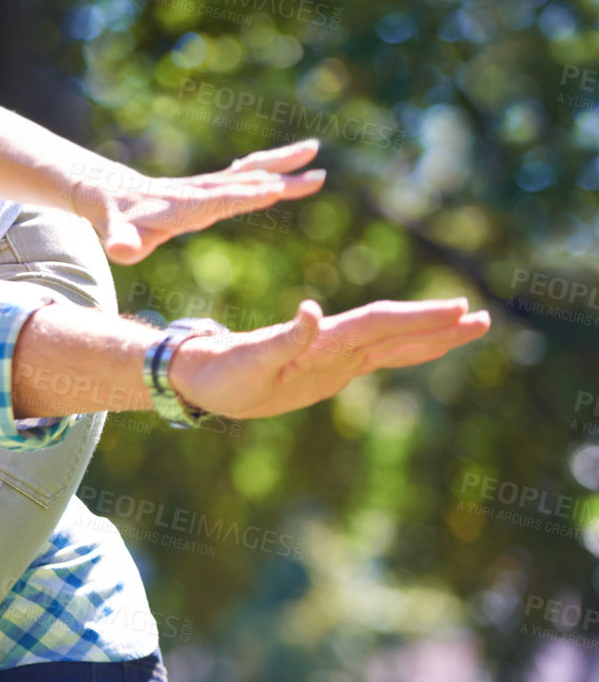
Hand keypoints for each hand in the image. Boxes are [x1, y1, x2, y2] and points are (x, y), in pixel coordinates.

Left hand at [72, 140, 326, 264]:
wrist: (109, 194)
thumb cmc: (116, 222)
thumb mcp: (116, 236)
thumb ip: (120, 242)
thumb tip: (118, 249)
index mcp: (185, 206)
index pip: (219, 201)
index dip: (244, 196)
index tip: (275, 189)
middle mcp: (200, 191)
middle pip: (244, 181)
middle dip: (280, 178)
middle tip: (317, 174)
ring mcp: (205, 186)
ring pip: (247, 170)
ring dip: (280, 162)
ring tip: (313, 150)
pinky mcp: (207, 186)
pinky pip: (241, 174)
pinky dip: (264, 167)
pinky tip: (283, 166)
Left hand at [169, 297, 489, 419]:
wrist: (203, 375)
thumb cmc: (223, 371)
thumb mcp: (250, 360)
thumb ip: (285, 339)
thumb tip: (312, 310)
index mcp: (322, 339)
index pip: (379, 323)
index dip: (418, 317)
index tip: (456, 309)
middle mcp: (333, 343)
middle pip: (394, 329)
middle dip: (437, 324)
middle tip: (482, 317)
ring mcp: (335, 356)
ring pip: (392, 342)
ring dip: (430, 336)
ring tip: (470, 326)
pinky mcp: (330, 369)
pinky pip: (378, 358)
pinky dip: (406, 351)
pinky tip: (425, 347)